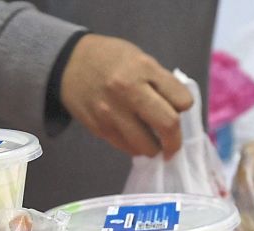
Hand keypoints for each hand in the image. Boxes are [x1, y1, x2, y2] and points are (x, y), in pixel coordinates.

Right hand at [60, 34, 193, 156]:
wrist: (69, 64)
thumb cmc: (111, 59)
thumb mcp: (140, 59)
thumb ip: (161, 82)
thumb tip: (180, 110)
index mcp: (143, 69)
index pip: (181, 100)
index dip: (184, 106)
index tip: (179, 109)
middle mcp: (128, 91)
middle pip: (168, 125)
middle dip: (175, 141)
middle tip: (173, 145)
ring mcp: (112, 113)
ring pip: (147, 146)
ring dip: (154, 148)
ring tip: (151, 141)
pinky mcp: (101, 129)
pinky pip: (127, 148)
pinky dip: (135, 147)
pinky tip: (132, 135)